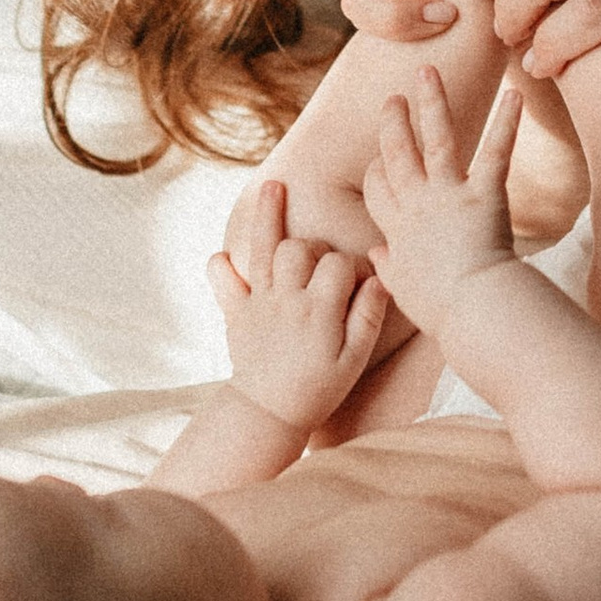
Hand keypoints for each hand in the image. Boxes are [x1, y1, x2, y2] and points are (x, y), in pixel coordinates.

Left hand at [208, 177, 388, 435]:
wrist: (268, 414)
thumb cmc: (318, 387)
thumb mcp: (353, 360)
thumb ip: (367, 317)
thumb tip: (378, 278)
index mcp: (319, 311)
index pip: (339, 265)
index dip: (353, 267)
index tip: (358, 282)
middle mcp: (287, 300)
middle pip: (299, 248)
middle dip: (314, 245)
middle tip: (321, 263)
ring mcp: (258, 303)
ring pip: (263, 249)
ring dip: (268, 215)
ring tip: (275, 186)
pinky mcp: (236, 311)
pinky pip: (222, 278)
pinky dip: (222, 265)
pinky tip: (231, 255)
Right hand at [359, 66, 519, 331]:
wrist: (473, 309)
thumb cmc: (441, 308)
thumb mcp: (403, 290)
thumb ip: (389, 267)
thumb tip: (377, 254)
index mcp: (398, 229)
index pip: (378, 189)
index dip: (376, 171)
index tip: (378, 160)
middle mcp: (417, 204)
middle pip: (397, 154)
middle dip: (394, 124)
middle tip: (392, 98)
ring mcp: (449, 194)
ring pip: (437, 139)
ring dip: (432, 103)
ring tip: (427, 71)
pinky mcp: (484, 194)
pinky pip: (495, 151)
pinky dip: (507, 121)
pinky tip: (514, 93)